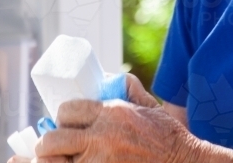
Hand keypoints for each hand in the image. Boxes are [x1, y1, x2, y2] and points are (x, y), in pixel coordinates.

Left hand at [8, 74, 201, 162]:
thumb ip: (132, 92)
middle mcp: (101, 137)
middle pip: (53, 139)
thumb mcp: (151, 108)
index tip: (65, 122)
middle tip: (54, 147)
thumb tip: (119, 78)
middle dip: (49, 143)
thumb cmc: (169, 137)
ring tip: (58, 160)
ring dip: (53, 162)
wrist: (183, 162)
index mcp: (112, 113)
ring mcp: (98, 162)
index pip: (68, 110)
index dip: (62, 116)